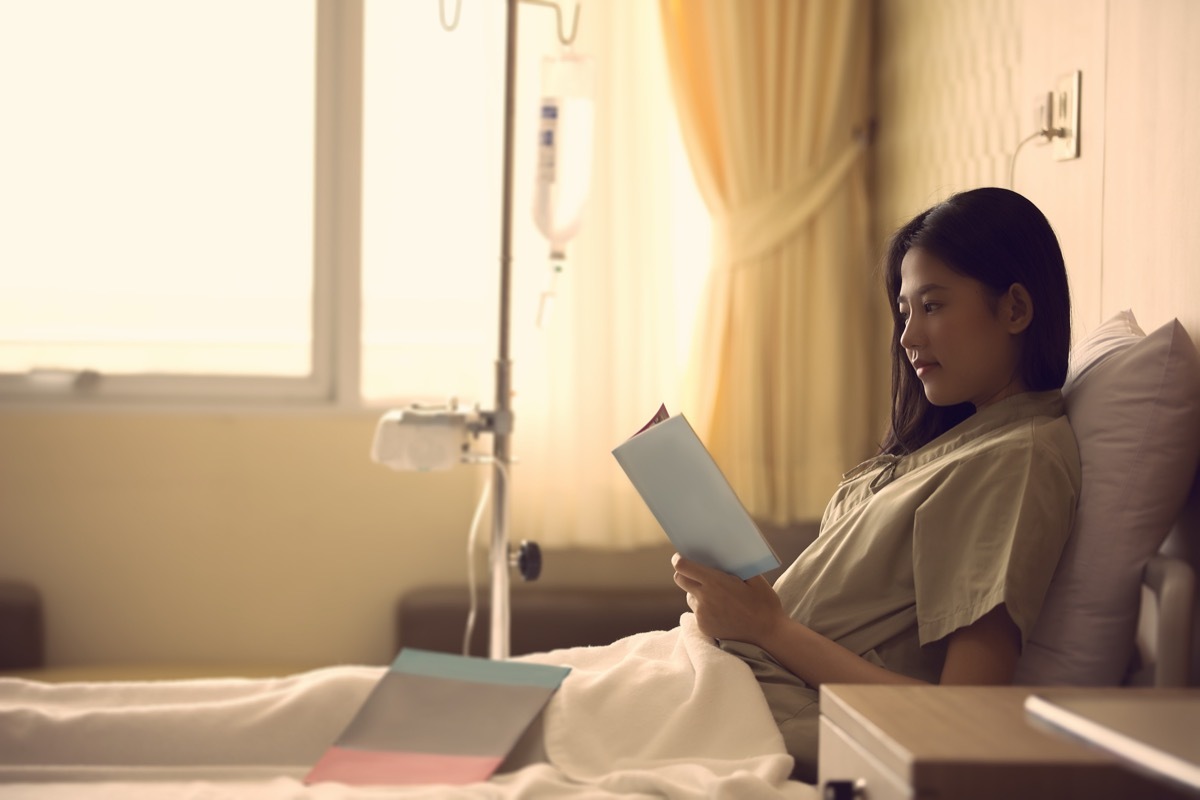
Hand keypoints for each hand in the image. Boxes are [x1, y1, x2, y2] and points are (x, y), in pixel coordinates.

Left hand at [671, 553, 786, 645]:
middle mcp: (704, 598)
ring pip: (690, 597)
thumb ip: (734, 566)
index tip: (681, 557)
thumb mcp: (754, 578)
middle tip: (698, 573)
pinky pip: (698, 613)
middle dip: (685, 574)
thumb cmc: (764, 604)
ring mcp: (702, 615)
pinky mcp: (704, 628)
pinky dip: (705, 609)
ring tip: (718, 595)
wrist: (768, 635)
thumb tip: (721, 557)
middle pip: (680, 579)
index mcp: (715, 582)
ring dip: (698, 593)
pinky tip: (723, 611)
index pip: (683, 567)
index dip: (679, 560)